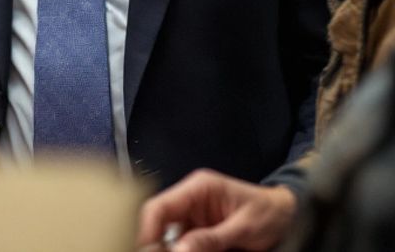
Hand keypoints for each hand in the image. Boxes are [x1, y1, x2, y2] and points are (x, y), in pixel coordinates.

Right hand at [137, 169, 297, 251]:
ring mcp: (193, 217)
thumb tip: (179, 250)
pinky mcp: (198, 231)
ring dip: (166, 248)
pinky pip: (181, 243)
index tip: (142, 248)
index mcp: (198, 188)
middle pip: (158, 221)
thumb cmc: (271, 215)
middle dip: (153, 242)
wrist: (291, 218)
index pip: (160, 206)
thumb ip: (212, 238)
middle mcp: (189, 200)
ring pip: (166, 235)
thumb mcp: (244, 228)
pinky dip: (179, 251)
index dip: (146, 228)